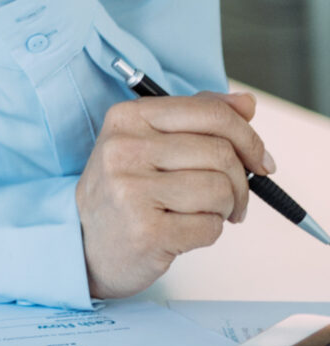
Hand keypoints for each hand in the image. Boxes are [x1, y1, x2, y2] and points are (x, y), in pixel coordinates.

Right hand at [77, 91, 269, 298]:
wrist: (86, 243)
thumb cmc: (127, 190)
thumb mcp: (149, 142)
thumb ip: (198, 117)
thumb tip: (247, 103)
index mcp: (127, 117)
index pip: (209, 112)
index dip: (248, 137)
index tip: (259, 160)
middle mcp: (124, 148)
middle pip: (221, 153)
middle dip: (240, 181)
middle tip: (231, 198)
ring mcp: (130, 189)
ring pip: (220, 190)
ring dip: (225, 207)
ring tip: (203, 213)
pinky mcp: (145, 229)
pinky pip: (210, 227)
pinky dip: (209, 232)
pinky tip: (184, 231)